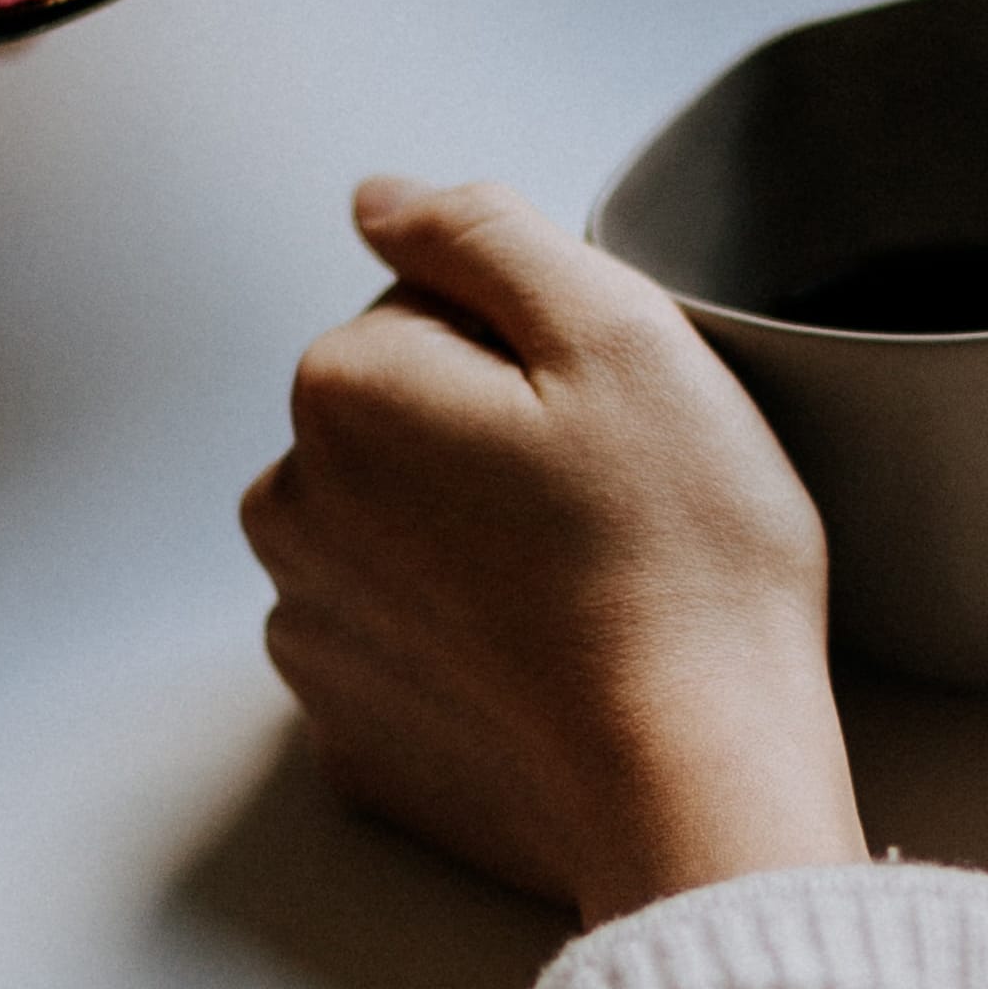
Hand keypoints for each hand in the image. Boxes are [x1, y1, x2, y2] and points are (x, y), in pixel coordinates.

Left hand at [242, 178, 868, 925]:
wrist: (696, 790)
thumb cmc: (679, 559)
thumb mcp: (617, 329)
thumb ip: (482, 232)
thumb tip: (380, 198)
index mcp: (343, 389)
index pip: (435, 305)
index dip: (541, 348)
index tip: (606, 419)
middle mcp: (291, 509)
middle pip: (406, 418)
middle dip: (494, 438)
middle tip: (611, 502)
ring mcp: (312, 635)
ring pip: (404, 530)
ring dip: (475, 540)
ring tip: (588, 590)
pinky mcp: (351, 739)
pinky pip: (408, 647)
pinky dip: (469, 648)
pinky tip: (553, 668)